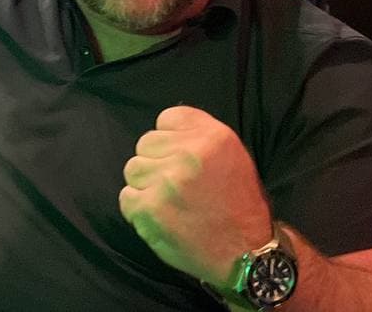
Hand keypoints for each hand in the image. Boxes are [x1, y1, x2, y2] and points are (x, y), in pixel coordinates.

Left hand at [119, 106, 272, 286]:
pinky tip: (160, 217)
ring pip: (133, 169)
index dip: (170, 140)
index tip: (180, 157)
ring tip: (169, 202)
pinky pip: (126, 197)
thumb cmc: (238, 205)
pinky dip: (138, 209)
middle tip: (176, 185)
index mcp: (213, 136)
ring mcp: (167, 181)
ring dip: (146, 185)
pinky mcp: (149, 208)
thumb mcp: (232, 156)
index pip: (167, 118)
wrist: (245, 253)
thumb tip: (163, 129)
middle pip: (145, 143)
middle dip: (156, 162)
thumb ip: (198, 137)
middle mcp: (189, 154)